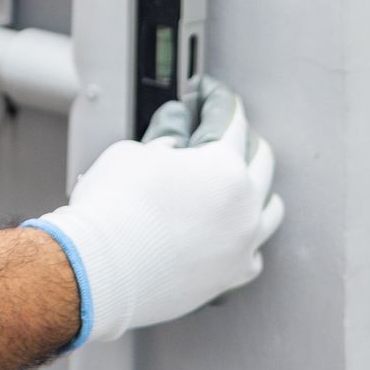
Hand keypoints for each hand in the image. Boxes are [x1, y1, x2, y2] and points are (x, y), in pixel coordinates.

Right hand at [24, 77, 283, 348]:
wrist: (99, 270)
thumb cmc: (112, 209)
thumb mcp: (133, 153)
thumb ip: (165, 140)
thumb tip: (177, 137)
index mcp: (224, 166)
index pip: (231, 120)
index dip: (217, 100)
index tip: (208, 94)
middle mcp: (244, 205)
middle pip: (261, 160)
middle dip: (242, 139)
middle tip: (221, 130)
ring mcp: (242, 243)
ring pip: (270, 208)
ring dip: (255, 187)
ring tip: (238, 180)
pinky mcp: (231, 276)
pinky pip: (254, 251)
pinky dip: (246, 236)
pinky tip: (232, 231)